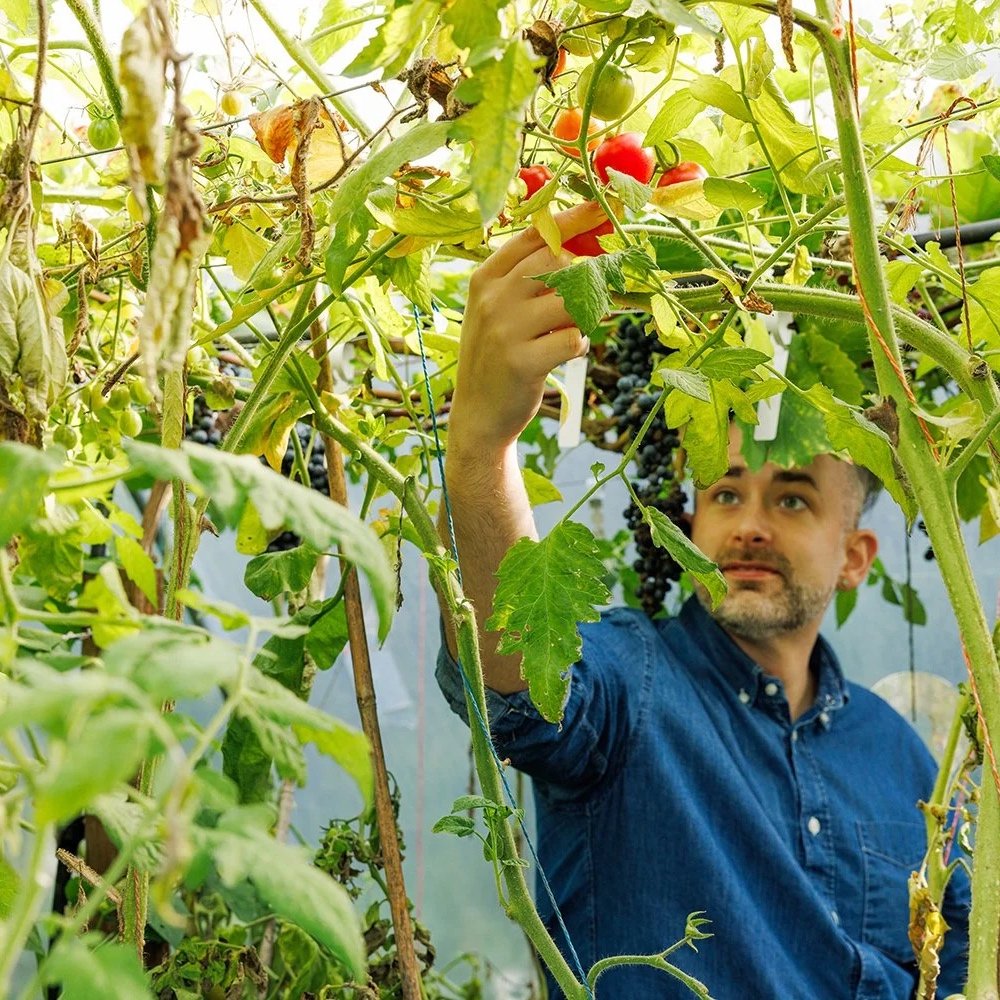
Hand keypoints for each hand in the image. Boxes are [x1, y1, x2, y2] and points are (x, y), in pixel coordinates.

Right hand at [448, 201, 606, 456]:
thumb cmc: (497, 357)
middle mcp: (493, 298)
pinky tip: (563, 353)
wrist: (478, 414)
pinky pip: (572, 338)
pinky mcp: (522, 361)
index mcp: (486, 278)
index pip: (534, 235)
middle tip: (595, 292)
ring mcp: (505, 329)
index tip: (603, 205)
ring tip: (571, 328)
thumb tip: (583, 250)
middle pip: (558, 262)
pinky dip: (578, 344)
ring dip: (583, 314)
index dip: (572, 219)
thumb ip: (528, 281)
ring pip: (571, 300)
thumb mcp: (498, 311)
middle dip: (586, 275)